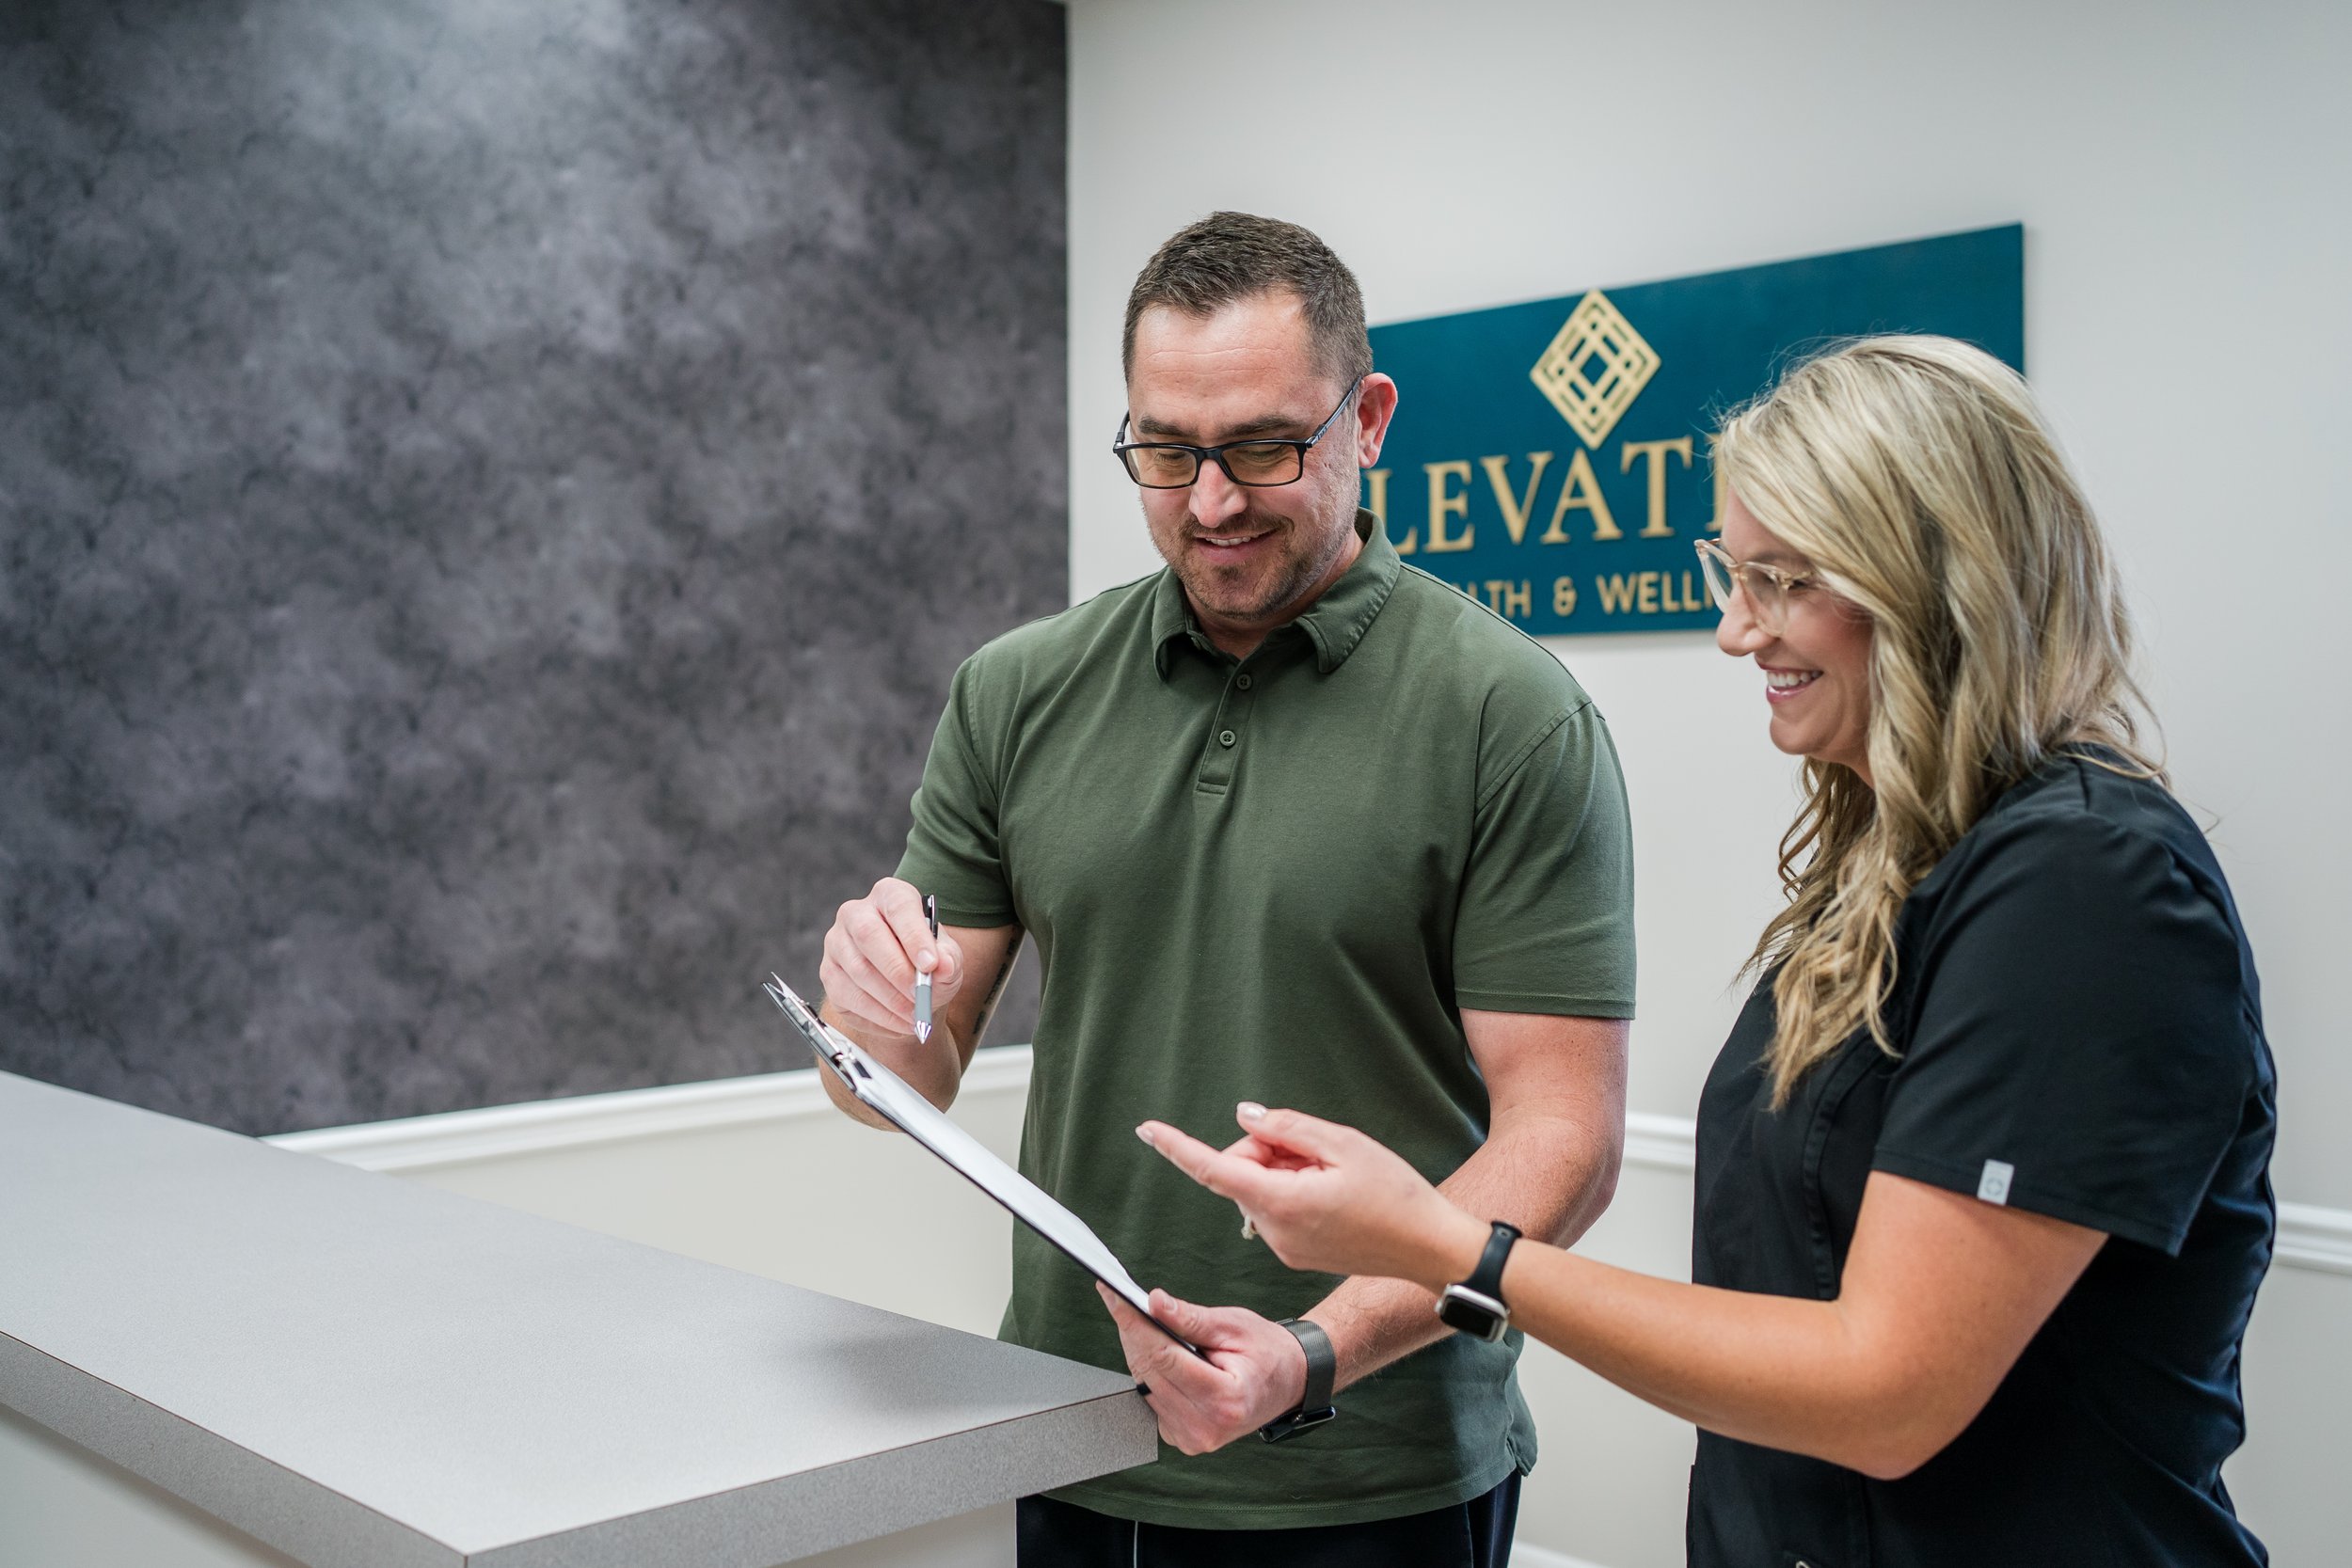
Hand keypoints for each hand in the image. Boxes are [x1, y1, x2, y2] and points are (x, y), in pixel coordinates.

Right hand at [819, 877, 963, 1037]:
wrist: (907, 987)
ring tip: (916, 1015)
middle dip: (897, 970)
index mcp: (890, 896)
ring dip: (890, 1000)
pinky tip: (899, 1022)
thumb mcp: (947, 958)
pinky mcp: (829, 974)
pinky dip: (878, 1016)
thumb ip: (948, 960)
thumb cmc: (925, 962)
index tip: (930, 964)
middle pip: (867, 934)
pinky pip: (848, 998)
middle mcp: (856, 913)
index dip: (914, 935)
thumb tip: (943, 965)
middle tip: (920, 996)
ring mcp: (837, 943)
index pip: (898, 907)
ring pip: (857, 970)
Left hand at [1094, 1284, 1307, 1454]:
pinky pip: (1153, 1399)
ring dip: (1138, 1351)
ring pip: (1146, 1385)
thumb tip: (1155, 1303)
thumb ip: (1191, 1318)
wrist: (1289, 1382)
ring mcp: (1194, 1439)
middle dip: (1132, 1332)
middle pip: (1150, 1371)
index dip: (1136, 1324)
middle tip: (1119, 1300)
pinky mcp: (1185, 1439)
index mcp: (1225, 1399)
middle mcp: (1207, 1427)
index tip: (1116, 1298)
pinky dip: (1149, 1371)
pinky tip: (1155, 1350)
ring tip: (1137, 1320)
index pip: (1165, 1357)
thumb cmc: (1267, 1352)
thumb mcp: (1234, 1326)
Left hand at [1138, 1105, 1486, 1287]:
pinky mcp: (1296, 1252)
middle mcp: (1274, 1230)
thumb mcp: (1344, 1144)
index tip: (1147, 1130)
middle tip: (1315, 1145)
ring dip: (1285, 1168)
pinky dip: (1294, 1189)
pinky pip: (1277, 1208)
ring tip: (1334, 1171)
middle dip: (1267, 1147)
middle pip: (1242, 1171)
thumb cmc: (1396, 1194)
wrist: (1430, 1248)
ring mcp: (1284, 1247)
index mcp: (1281, 1202)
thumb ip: (1286, 1128)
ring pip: (1260, 1188)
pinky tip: (1334, 1190)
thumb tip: (1243, 1118)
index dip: (1178, 1147)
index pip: (1214, 1169)